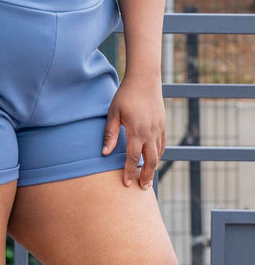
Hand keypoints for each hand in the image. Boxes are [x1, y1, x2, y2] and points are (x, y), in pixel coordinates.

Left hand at [101, 74, 165, 190]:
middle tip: (142, 188)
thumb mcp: (114, 112)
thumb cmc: (126, 95)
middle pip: (150, 161)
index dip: (129, 172)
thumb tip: (105, 153)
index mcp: (137, 131)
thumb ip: (110, 133)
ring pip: (158, 154)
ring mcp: (159, 129)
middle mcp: (150, 133)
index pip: (132, 157)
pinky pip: (162, 145)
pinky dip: (158, 155)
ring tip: (147, 178)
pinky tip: (153, 159)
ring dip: (153, 168)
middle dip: (146, 176)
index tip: (125, 183)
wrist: (145, 79)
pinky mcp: (163, 125)